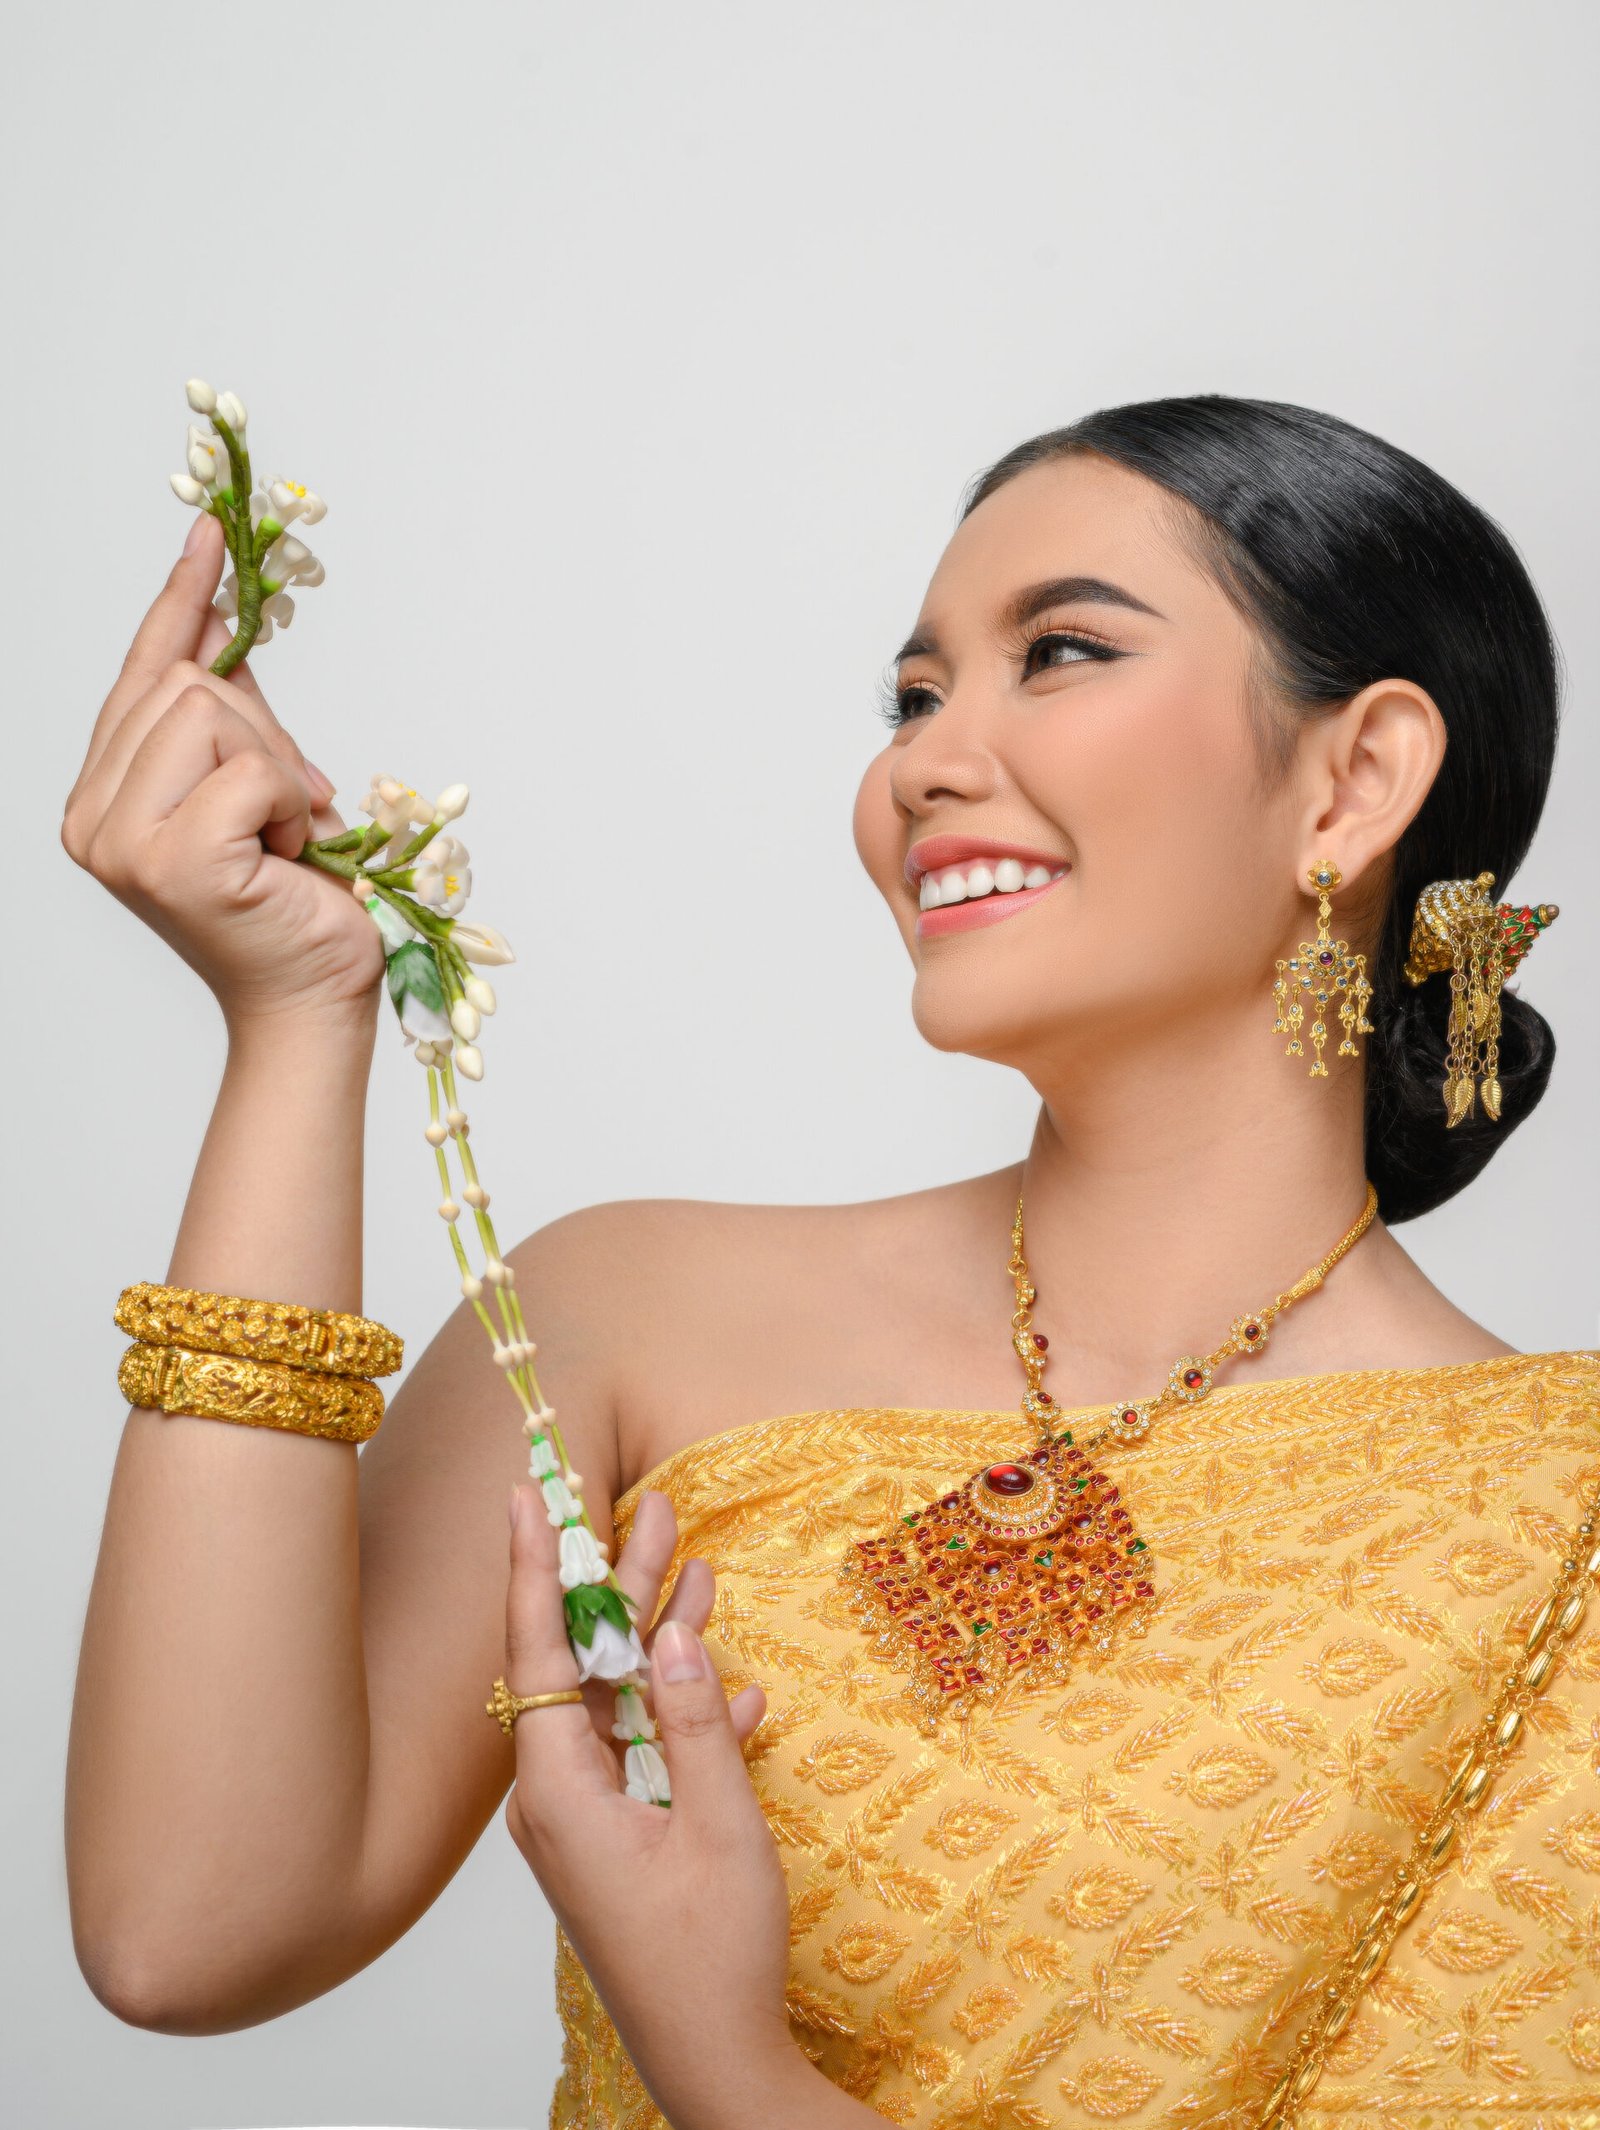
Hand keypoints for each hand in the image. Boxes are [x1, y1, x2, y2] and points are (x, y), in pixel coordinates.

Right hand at [60, 512, 384, 1027]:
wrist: (313, 1001)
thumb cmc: (292, 905)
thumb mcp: (259, 787)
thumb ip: (231, 714)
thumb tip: (220, 620)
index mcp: (102, 796)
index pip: (140, 671)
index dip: (180, 599)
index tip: (211, 534)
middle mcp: (91, 817)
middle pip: (185, 682)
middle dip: (263, 731)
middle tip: (295, 807)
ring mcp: (121, 842)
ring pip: (212, 712)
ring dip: (278, 770)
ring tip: (286, 841)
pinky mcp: (169, 862)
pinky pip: (248, 769)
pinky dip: (290, 804)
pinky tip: (291, 857)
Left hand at [501, 1482, 810, 2128]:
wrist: (714, 2062)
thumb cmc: (712, 1958)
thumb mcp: (720, 1828)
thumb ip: (698, 1723)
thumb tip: (678, 1635)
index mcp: (558, 1791)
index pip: (538, 1649)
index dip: (537, 1565)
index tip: (527, 1494)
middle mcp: (555, 1798)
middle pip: (580, 1664)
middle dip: (618, 1584)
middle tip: (654, 1509)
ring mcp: (584, 1819)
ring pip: (614, 1702)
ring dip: (657, 1640)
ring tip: (696, 1564)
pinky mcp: (614, 1838)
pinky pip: (638, 1750)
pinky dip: (681, 1713)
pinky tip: (734, 1686)